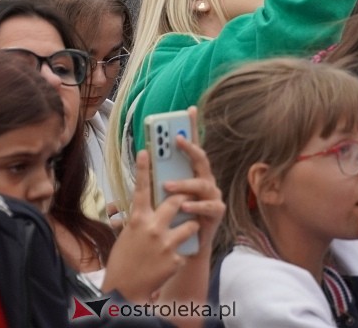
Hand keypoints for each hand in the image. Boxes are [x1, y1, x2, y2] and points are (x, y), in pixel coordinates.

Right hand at [104, 150, 199, 301]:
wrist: (125, 291)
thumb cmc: (123, 261)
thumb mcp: (126, 235)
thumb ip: (136, 219)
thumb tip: (136, 206)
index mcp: (137, 219)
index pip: (141, 188)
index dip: (143, 168)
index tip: (146, 150)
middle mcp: (152, 227)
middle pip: (177, 200)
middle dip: (184, 198)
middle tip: (184, 199)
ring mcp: (166, 243)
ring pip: (190, 224)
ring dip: (189, 227)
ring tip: (180, 235)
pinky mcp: (176, 258)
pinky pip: (186, 249)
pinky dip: (180, 253)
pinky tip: (168, 263)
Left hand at [160, 107, 224, 250]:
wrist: (186, 248)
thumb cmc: (172, 219)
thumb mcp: (159, 198)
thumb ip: (153, 180)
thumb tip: (140, 160)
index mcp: (191, 172)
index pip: (192, 146)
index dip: (192, 127)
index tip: (189, 109)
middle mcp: (204, 179)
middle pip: (200, 158)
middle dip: (189, 146)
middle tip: (176, 139)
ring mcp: (212, 194)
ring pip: (201, 183)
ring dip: (183, 183)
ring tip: (167, 186)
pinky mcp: (217, 211)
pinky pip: (208, 205)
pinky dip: (195, 205)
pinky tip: (184, 205)